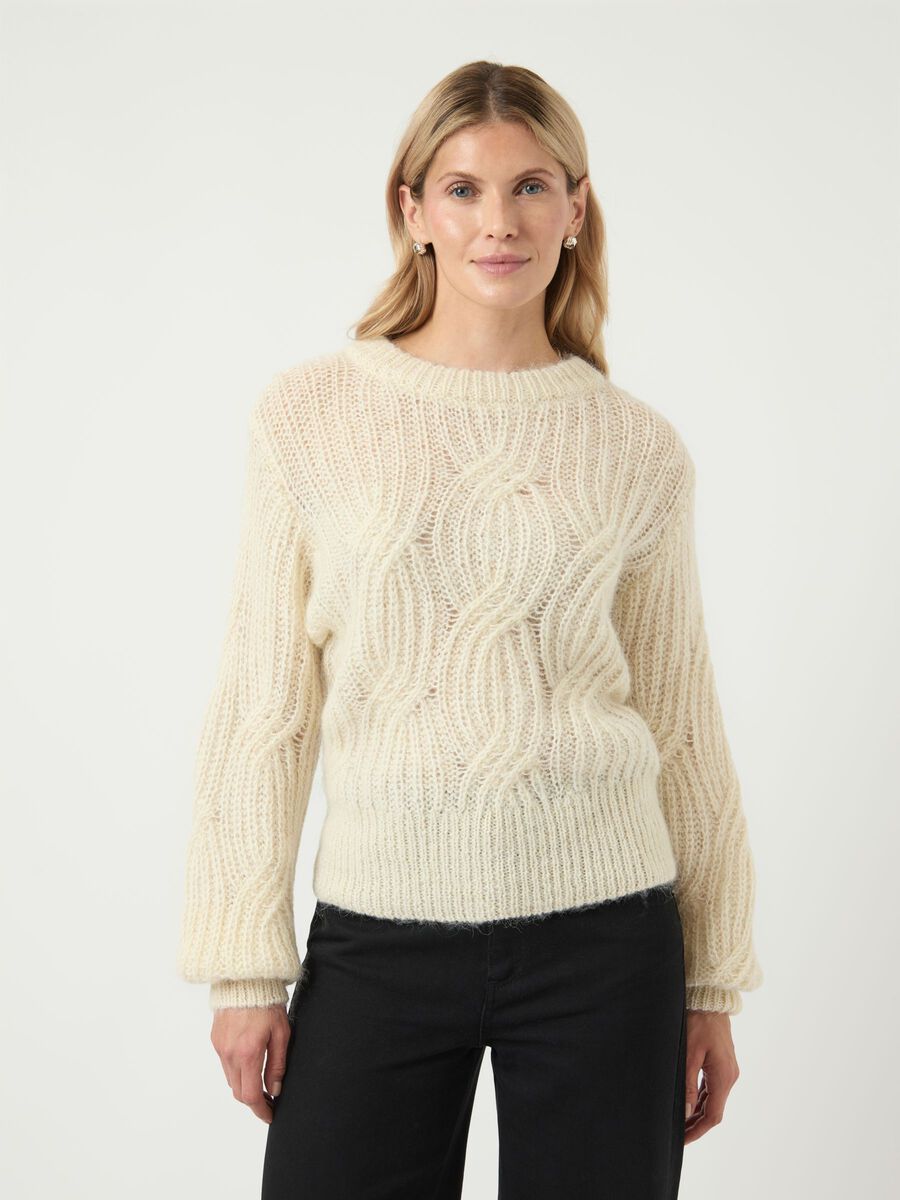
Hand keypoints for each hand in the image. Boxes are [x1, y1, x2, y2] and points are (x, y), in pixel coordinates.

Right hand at [211, 1004, 290, 1123]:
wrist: (246, 979)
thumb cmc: (267, 1003)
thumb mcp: (281, 1033)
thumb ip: (277, 1064)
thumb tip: (275, 1090)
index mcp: (248, 1053)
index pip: (251, 1095)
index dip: (261, 1110)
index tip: (270, 1115)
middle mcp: (229, 1054)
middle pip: (238, 1092)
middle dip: (254, 1101)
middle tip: (269, 1101)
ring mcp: (220, 1047)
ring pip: (231, 1080)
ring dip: (245, 1086)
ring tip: (261, 1083)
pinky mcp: (215, 1040)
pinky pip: (225, 1065)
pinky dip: (237, 1071)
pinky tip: (249, 1064)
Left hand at [683, 1010, 739, 1143]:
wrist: (710, 998)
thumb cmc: (698, 1022)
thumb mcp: (688, 1054)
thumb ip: (686, 1085)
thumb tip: (685, 1113)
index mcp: (723, 1077)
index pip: (712, 1116)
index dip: (697, 1131)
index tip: (681, 1140)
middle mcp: (729, 1076)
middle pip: (713, 1110)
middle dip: (695, 1124)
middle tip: (676, 1134)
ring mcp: (727, 1070)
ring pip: (712, 1100)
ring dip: (697, 1112)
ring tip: (679, 1122)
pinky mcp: (722, 1063)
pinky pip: (712, 1087)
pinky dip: (700, 1098)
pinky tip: (688, 1102)